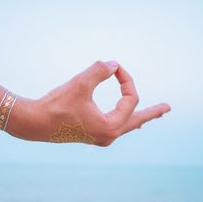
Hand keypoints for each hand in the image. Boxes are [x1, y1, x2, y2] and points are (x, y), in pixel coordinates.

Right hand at [7, 61, 170, 145]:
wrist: (35, 123)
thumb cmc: (56, 105)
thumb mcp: (80, 84)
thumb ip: (100, 71)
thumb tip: (113, 64)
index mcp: (110, 127)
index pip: (129, 99)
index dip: (125, 79)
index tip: (115, 67)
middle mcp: (108, 135)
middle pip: (135, 120)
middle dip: (152, 112)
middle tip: (168, 108)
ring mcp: (99, 137)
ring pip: (125, 124)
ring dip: (138, 117)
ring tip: (152, 116)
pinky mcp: (90, 134)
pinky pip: (114, 127)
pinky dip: (123, 120)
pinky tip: (126, 122)